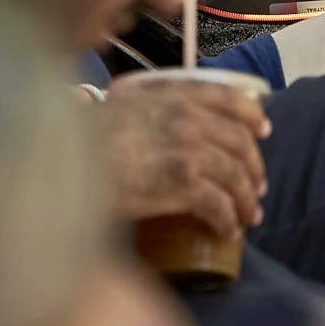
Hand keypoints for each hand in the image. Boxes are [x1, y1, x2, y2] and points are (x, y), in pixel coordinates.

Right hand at [97, 72, 270, 228]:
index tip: (263, 131)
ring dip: (247, 200)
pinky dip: (228, 220)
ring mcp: (188, 149)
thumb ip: (149, 108)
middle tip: (257, 188)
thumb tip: (160, 124)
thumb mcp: (121, 105)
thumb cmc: (81, 137)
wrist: (61, 158)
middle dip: (253, 168)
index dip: (252, 115)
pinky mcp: (183, 184)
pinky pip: (220, 204)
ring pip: (236, 176)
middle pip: (240, 142)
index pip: (229, 97)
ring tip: (248, 217)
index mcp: (174, 94)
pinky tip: (227, 232)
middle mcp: (188, 117)